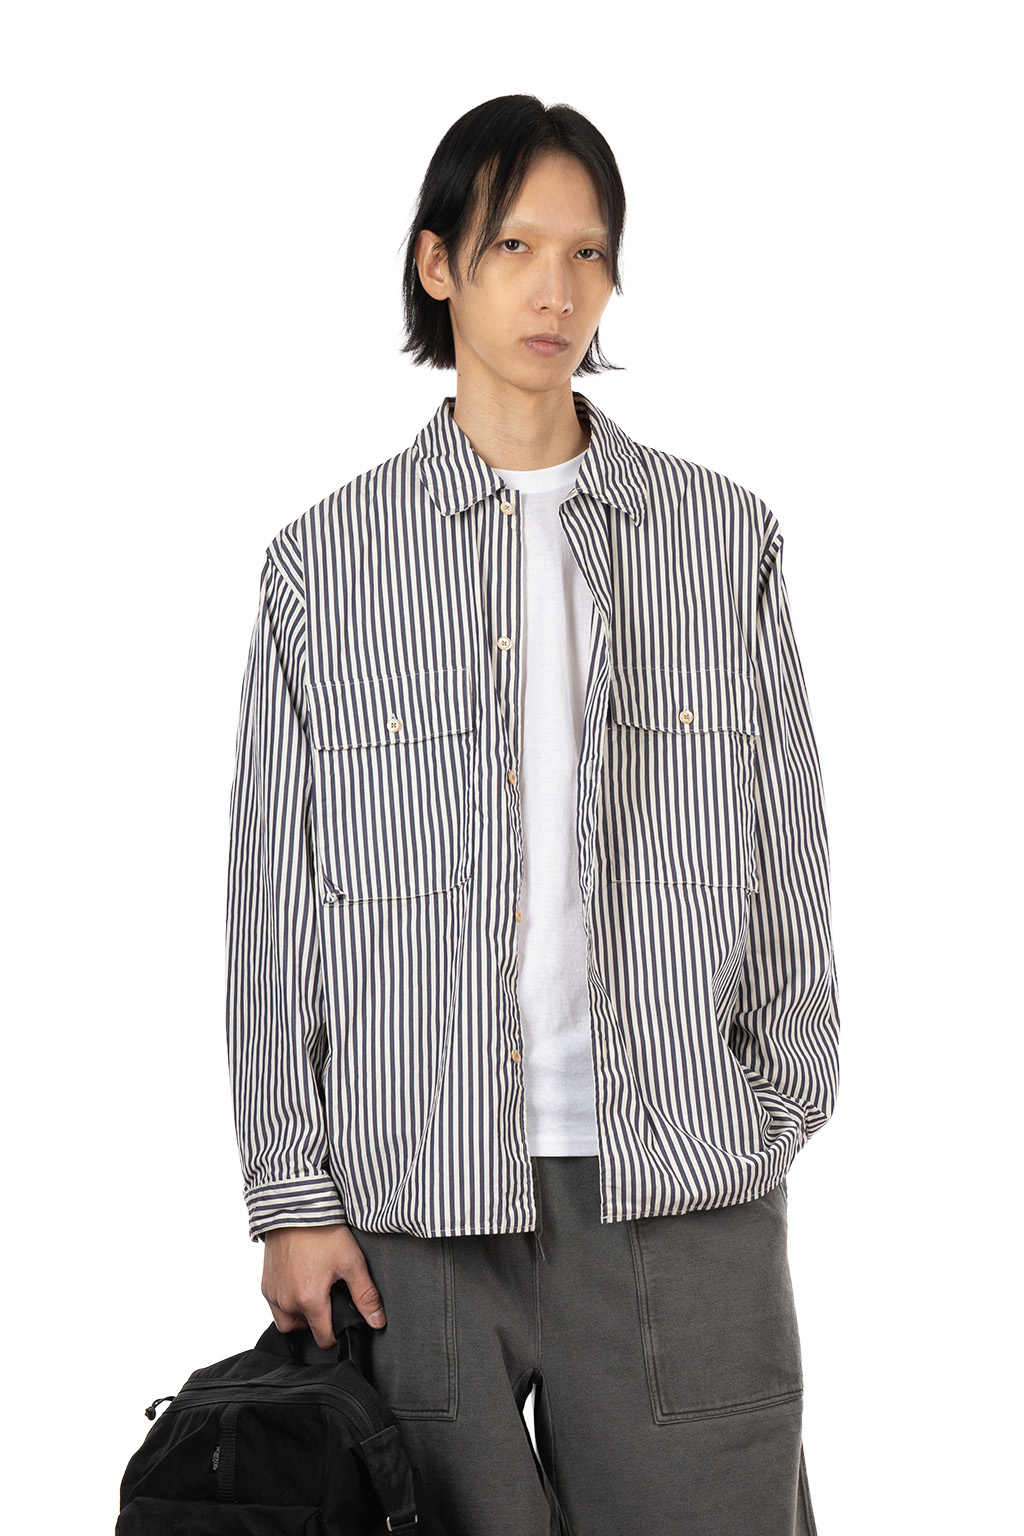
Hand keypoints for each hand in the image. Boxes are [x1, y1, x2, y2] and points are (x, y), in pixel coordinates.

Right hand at [261, 1223, 386, 1348]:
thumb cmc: (323, 1232)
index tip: (344, 1321)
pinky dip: (286, 1302)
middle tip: (331, 1301)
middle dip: (318, 1322)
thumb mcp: (352, 1262)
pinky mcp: (264, 1282)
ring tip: (315, 1294)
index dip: (337, 1334)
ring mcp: (273, 1293)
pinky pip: (274, 1305)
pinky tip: (300, 1283)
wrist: (297, 1207)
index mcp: (309, 1300)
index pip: (323, 1337)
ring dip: (300, 1316)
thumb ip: (365, 1296)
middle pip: (304, 1329)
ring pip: (286, 1321)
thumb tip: (377, 1321)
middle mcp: (286, 1301)